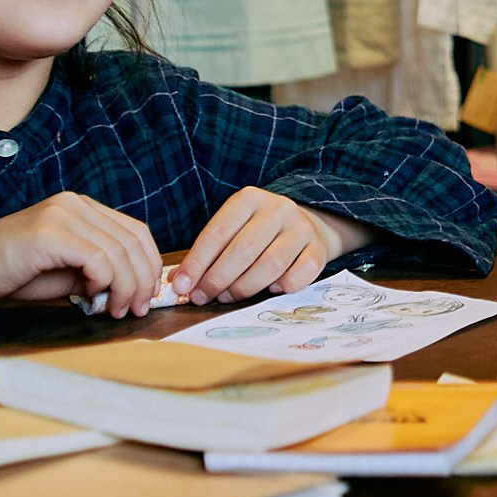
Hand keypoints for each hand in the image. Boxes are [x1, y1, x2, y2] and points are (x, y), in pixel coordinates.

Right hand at [0, 192, 163, 317]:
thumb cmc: (13, 271)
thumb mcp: (66, 271)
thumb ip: (99, 271)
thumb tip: (133, 290)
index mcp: (82, 208)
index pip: (135, 231)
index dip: (150, 264)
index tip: (148, 294)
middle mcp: (75, 205)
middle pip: (133, 241)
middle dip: (142, 280)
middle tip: (137, 309)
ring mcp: (62, 215)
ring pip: (118, 251)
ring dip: (125, 287)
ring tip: (116, 310)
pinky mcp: (49, 233)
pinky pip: (97, 258)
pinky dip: (102, 281)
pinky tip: (90, 295)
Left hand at [175, 188, 343, 303]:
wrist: (306, 225)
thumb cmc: (258, 233)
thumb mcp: (232, 230)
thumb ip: (208, 253)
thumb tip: (178, 281)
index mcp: (249, 199)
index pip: (217, 233)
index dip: (197, 262)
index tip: (180, 285)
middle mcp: (278, 209)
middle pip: (243, 250)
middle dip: (217, 279)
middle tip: (201, 297)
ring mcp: (301, 229)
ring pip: (270, 265)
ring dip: (244, 287)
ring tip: (228, 297)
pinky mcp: (318, 250)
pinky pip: (299, 275)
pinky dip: (282, 287)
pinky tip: (270, 290)